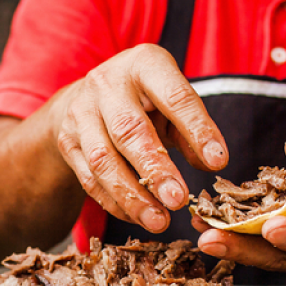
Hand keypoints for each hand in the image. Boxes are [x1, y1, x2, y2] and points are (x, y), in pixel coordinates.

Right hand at [51, 44, 227, 233]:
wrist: (86, 99)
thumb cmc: (142, 101)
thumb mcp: (170, 102)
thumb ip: (191, 130)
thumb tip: (212, 162)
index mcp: (144, 64)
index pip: (174, 97)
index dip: (197, 130)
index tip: (218, 163)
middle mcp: (107, 85)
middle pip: (129, 131)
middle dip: (155, 170)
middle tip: (179, 201)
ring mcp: (80, 114)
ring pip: (103, 161)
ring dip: (132, 196)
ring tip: (159, 221)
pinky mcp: (68, 143)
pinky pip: (89, 180)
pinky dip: (115, 203)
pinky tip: (138, 218)